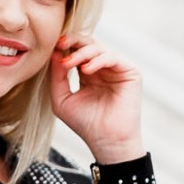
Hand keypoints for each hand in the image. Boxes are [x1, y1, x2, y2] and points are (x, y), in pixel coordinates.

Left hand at [50, 33, 144, 163]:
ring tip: (69, 63)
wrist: (107, 141)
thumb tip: (55, 53)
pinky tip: (86, 71)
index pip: (77, 52)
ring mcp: (117, 70)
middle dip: (73, 41)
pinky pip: (112, 57)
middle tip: (60, 44)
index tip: (53, 47)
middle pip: (88, 44)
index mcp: (88, 74)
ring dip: (82, 53)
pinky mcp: (130, 72)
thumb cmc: (85, 124)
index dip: (65, 46)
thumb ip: (57, 77)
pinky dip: (98, 60)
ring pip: (99, 48)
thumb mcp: (62, 99)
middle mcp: (103, 69)